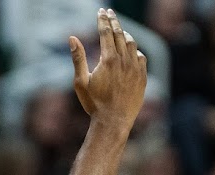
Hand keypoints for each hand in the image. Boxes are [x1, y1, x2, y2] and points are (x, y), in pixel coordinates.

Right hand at [69, 9, 147, 130]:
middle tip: (110, 12)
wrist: (113, 122)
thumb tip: (72, 38)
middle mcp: (124, 60)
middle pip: (119, 33)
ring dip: (125, 34)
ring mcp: (135, 68)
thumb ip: (78, 58)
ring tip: (120, 30)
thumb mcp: (80, 82)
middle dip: (114, 21)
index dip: (103, 20)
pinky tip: (131, 51)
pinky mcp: (142, 77)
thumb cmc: (94, 104)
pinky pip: (141, 57)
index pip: (106, 32)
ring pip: (132, 43)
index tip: (101, 11)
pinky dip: (135, 51)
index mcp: (108, 59)